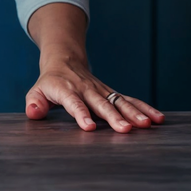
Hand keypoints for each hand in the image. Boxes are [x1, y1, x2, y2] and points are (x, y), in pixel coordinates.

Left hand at [26, 55, 165, 132]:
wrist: (65, 61)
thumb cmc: (50, 83)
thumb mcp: (37, 91)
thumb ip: (34, 103)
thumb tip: (33, 113)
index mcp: (66, 89)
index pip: (73, 102)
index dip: (80, 114)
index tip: (88, 127)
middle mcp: (86, 88)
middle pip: (101, 103)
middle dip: (113, 116)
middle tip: (125, 129)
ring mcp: (101, 90)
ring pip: (119, 101)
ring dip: (134, 113)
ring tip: (146, 125)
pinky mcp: (112, 93)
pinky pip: (130, 99)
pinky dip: (144, 108)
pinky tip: (157, 118)